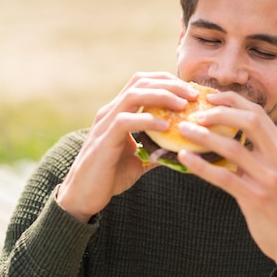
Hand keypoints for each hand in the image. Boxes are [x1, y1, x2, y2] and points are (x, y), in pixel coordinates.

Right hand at [56, 72, 198, 222]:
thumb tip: (180, 147)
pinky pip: (126, 121)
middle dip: (170, 84)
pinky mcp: (104, 140)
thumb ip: (155, 148)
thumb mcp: (138, 158)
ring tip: (183, 105)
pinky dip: (148, 120)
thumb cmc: (109, 176)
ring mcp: (105, 123)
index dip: (167, 81)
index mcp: (118, 111)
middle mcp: (110, 111)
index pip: (142, 82)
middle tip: (193, 95)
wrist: (83, 196)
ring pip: (134, 95)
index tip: (189, 91)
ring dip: (162, 96)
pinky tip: (166, 127)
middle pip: (141, 82)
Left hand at [177, 91, 276, 276]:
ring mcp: (268, 178)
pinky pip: (224, 177)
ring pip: (233, 147)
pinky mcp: (256, 198)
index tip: (209, 97)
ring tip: (183, 130)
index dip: (232, 101)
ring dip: (204, 136)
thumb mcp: (274, 169)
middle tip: (195, 113)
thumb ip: (257, 150)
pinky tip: (184, 158)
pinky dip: (201, 166)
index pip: (257, 113)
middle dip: (219, 112)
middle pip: (249, 121)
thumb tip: (224, 131)